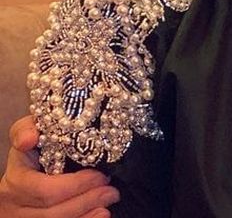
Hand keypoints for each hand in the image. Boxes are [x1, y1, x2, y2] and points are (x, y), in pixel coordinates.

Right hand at [0, 116, 119, 216]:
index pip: (44, 190)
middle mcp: (13, 204)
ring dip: (87, 212)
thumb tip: (30, 139)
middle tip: (111, 188)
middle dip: (88, 199)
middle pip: (53, 211)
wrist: (29, 170)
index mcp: (15, 179)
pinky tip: (100, 214)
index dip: (75, 185)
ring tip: (110, 198)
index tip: (100, 174)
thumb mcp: (29, 133)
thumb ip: (27, 129)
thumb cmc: (34, 148)